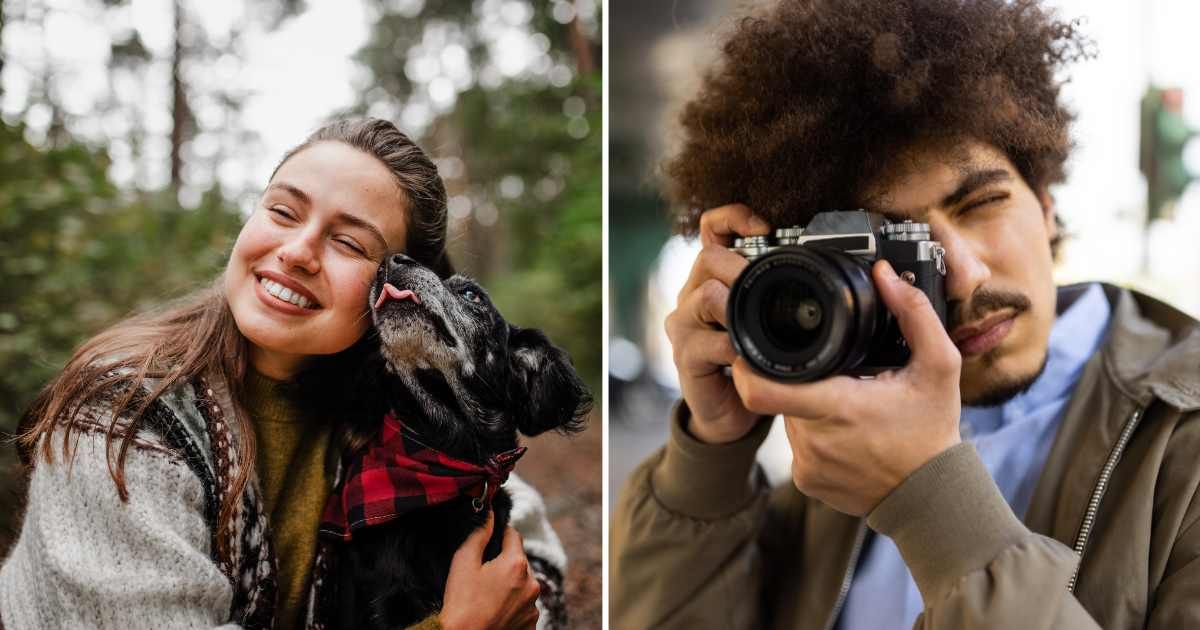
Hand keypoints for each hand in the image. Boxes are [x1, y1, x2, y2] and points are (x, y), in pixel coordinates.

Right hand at [440, 511, 540, 629]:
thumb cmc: (461, 604)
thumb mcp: (463, 563)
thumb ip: (478, 534)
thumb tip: (489, 515)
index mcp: (516, 564)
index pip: (514, 535)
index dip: (500, 535)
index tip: (488, 542)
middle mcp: (532, 584)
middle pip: (519, 561)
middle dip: (504, 562)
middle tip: (482, 575)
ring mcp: (533, 606)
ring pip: (523, 584)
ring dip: (510, 584)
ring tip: (487, 595)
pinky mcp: (531, 623)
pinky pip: (524, 605)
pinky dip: (513, 604)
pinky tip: (494, 609)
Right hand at [665, 204, 772, 443]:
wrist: (730, 412)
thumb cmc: (751, 361)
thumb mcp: (765, 320)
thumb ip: (776, 294)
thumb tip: (822, 266)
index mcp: (713, 278)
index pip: (711, 229)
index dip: (733, 218)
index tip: (764, 227)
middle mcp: (691, 295)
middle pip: (709, 258)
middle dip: (744, 269)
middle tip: (774, 287)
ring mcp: (684, 326)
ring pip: (706, 295)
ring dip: (738, 307)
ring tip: (759, 324)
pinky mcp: (685, 357)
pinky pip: (709, 342)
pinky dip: (735, 348)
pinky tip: (748, 356)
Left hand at [730, 260, 962, 515]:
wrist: (933, 499)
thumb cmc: (933, 432)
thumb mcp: (938, 366)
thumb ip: (913, 315)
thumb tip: (885, 275)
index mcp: (838, 406)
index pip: (761, 388)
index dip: (748, 366)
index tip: (752, 348)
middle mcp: (814, 439)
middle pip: (778, 394)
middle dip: (797, 379)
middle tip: (831, 375)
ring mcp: (807, 464)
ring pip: (787, 418)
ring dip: (806, 406)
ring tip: (845, 404)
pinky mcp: (806, 482)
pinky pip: (796, 446)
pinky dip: (813, 435)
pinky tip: (845, 434)